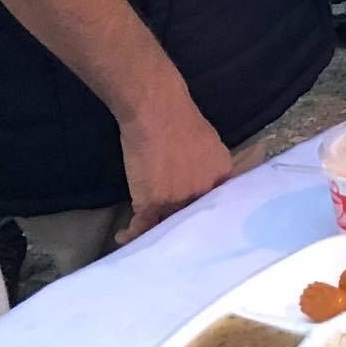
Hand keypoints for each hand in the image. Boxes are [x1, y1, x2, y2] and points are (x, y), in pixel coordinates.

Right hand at [116, 88, 232, 242]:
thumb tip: (200, 180)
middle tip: (168, 233)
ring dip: (156, 230)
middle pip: (193, 217)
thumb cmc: (181, 118)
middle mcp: (204, 191)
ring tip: (147, 235)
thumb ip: (208, 167)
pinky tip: (124, 236)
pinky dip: (132, 234)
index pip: (216, 203)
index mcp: (221, 174)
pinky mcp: (153, 203)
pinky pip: (143, 227)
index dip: (203, 212)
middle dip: (181, 226)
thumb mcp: (209, 143)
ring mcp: (179, 199)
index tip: (194, 220)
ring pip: (168, 224)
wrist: (157, 110)